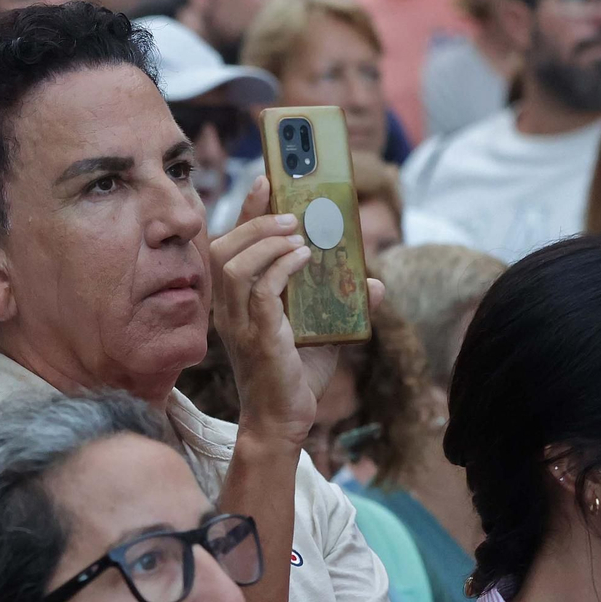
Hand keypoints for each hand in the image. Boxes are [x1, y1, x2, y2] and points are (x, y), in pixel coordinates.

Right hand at [209, 177, 382, 445]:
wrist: (284, 421)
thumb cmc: (295, 377)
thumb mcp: (324, 332)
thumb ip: (346, 306)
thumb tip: (377, 285)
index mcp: (236, 301)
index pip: (230, 245)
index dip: (246, 210)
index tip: (265, 180)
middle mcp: (229, 309)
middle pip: (223, 248)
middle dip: (256, 221)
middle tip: (293, 214)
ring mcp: (238, 324)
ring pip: (235, 264)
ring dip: (268, 241)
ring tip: (300, 236)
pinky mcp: (257, 337)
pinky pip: (260, 291)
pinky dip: (281, 268)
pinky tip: (304, 259)